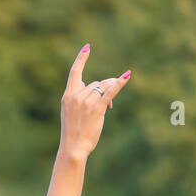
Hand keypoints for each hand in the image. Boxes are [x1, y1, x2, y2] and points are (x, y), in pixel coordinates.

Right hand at [59, 44, 129, 161]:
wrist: (73, 148)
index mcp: (67, 96)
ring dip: (110, 93)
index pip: (74, 73)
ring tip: (109, 107)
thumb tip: (97, 85)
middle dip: (104, 89)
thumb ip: (80, 98)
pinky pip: (111, 91)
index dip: (81, 59)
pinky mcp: (97, 109)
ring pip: (104, 87)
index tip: (87, 47)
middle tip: (108, 104)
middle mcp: (75, 96)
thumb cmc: (73, 132)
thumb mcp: (71, 113)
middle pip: (96, 82)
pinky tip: (128, 75)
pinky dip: (120, 83)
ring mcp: (86, 102)